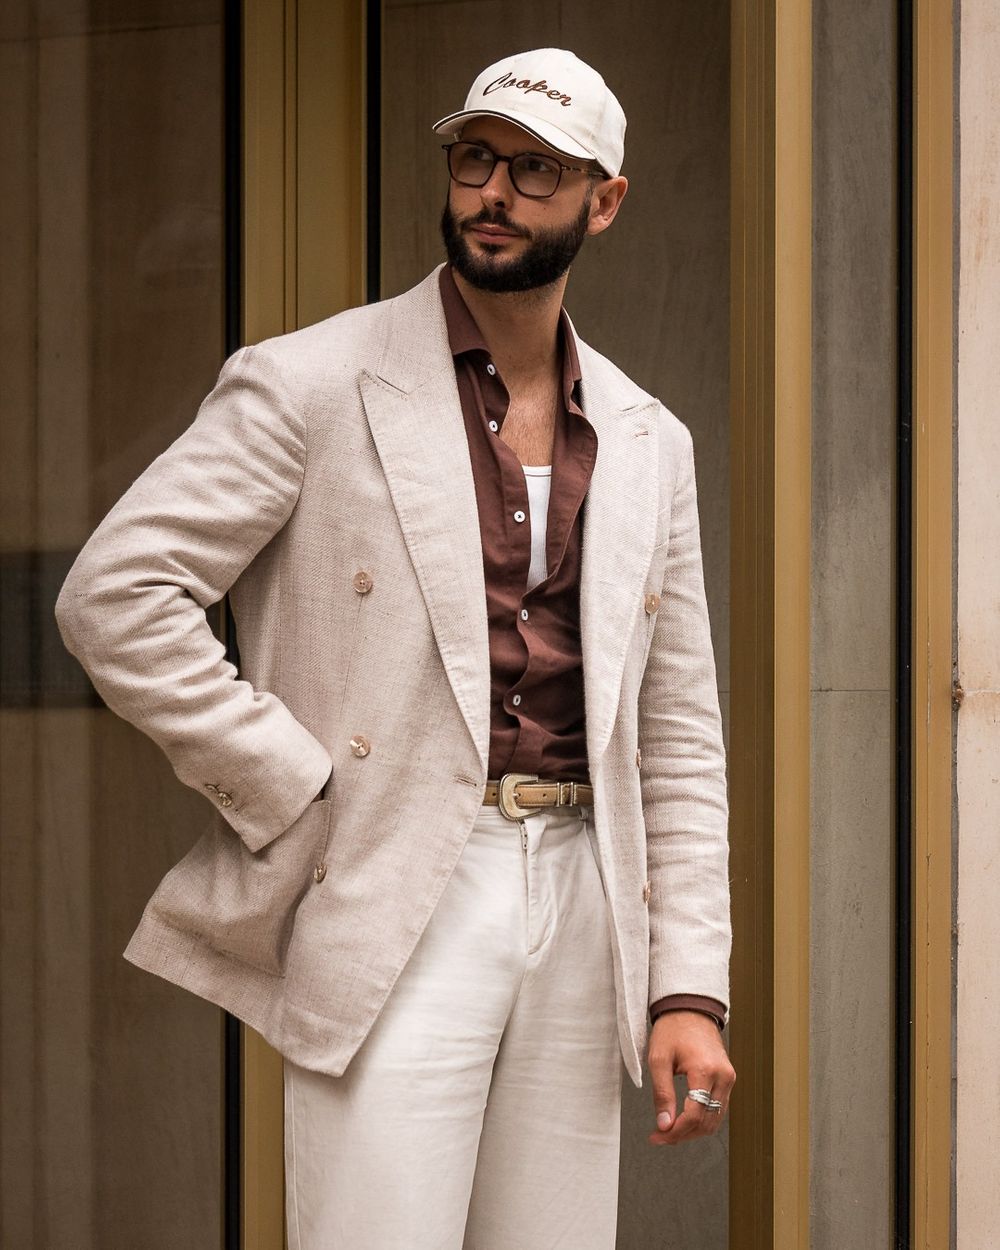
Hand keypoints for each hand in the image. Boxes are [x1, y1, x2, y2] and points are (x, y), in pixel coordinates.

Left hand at [647, 1010, 734, 1145]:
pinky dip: (702, 1119)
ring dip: (693, 1130)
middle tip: (660, 1136)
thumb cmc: (673, 1029)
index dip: (675, 1131)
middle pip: (707, 1122)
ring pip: (715, 1119)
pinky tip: (684, 1120)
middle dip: (683, 1135)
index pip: (694, 1115)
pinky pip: (718, 1108)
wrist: (690, 1009)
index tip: (657, 1136)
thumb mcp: (659, 1059)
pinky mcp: (728, 1078)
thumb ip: (662, 1094)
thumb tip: (664, 1124)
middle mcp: (723, 1076)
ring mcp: (728, 1078)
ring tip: (669, 1130)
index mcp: (705, 1070)